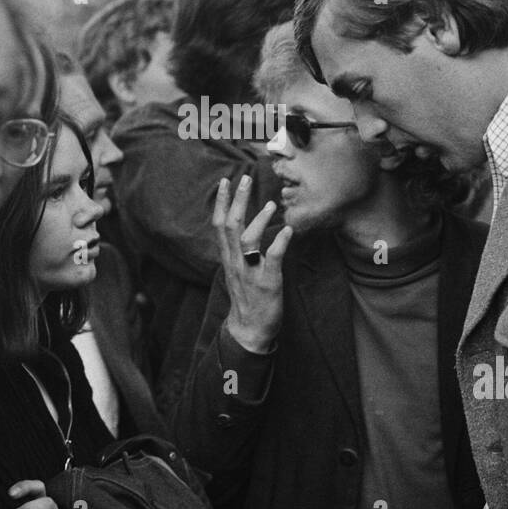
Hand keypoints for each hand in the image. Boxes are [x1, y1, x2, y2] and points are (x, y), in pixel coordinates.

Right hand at [212, 174, 292, 353]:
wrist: (250, 330)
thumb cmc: (247, 297)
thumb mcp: (236, 270)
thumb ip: (238, 250)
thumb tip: (244, 228)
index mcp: (228, 258)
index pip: (219, 225)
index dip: (220, 202)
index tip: (225, 181)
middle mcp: (235, 263)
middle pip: (230, 226)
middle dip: (236, 200)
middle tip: (244, 179)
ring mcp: (250, 273)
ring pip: (248, 240)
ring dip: (259, 219)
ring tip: (271, 204)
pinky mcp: (267, 283)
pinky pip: (272, 260)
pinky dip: (279, 243)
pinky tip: (288, 230)